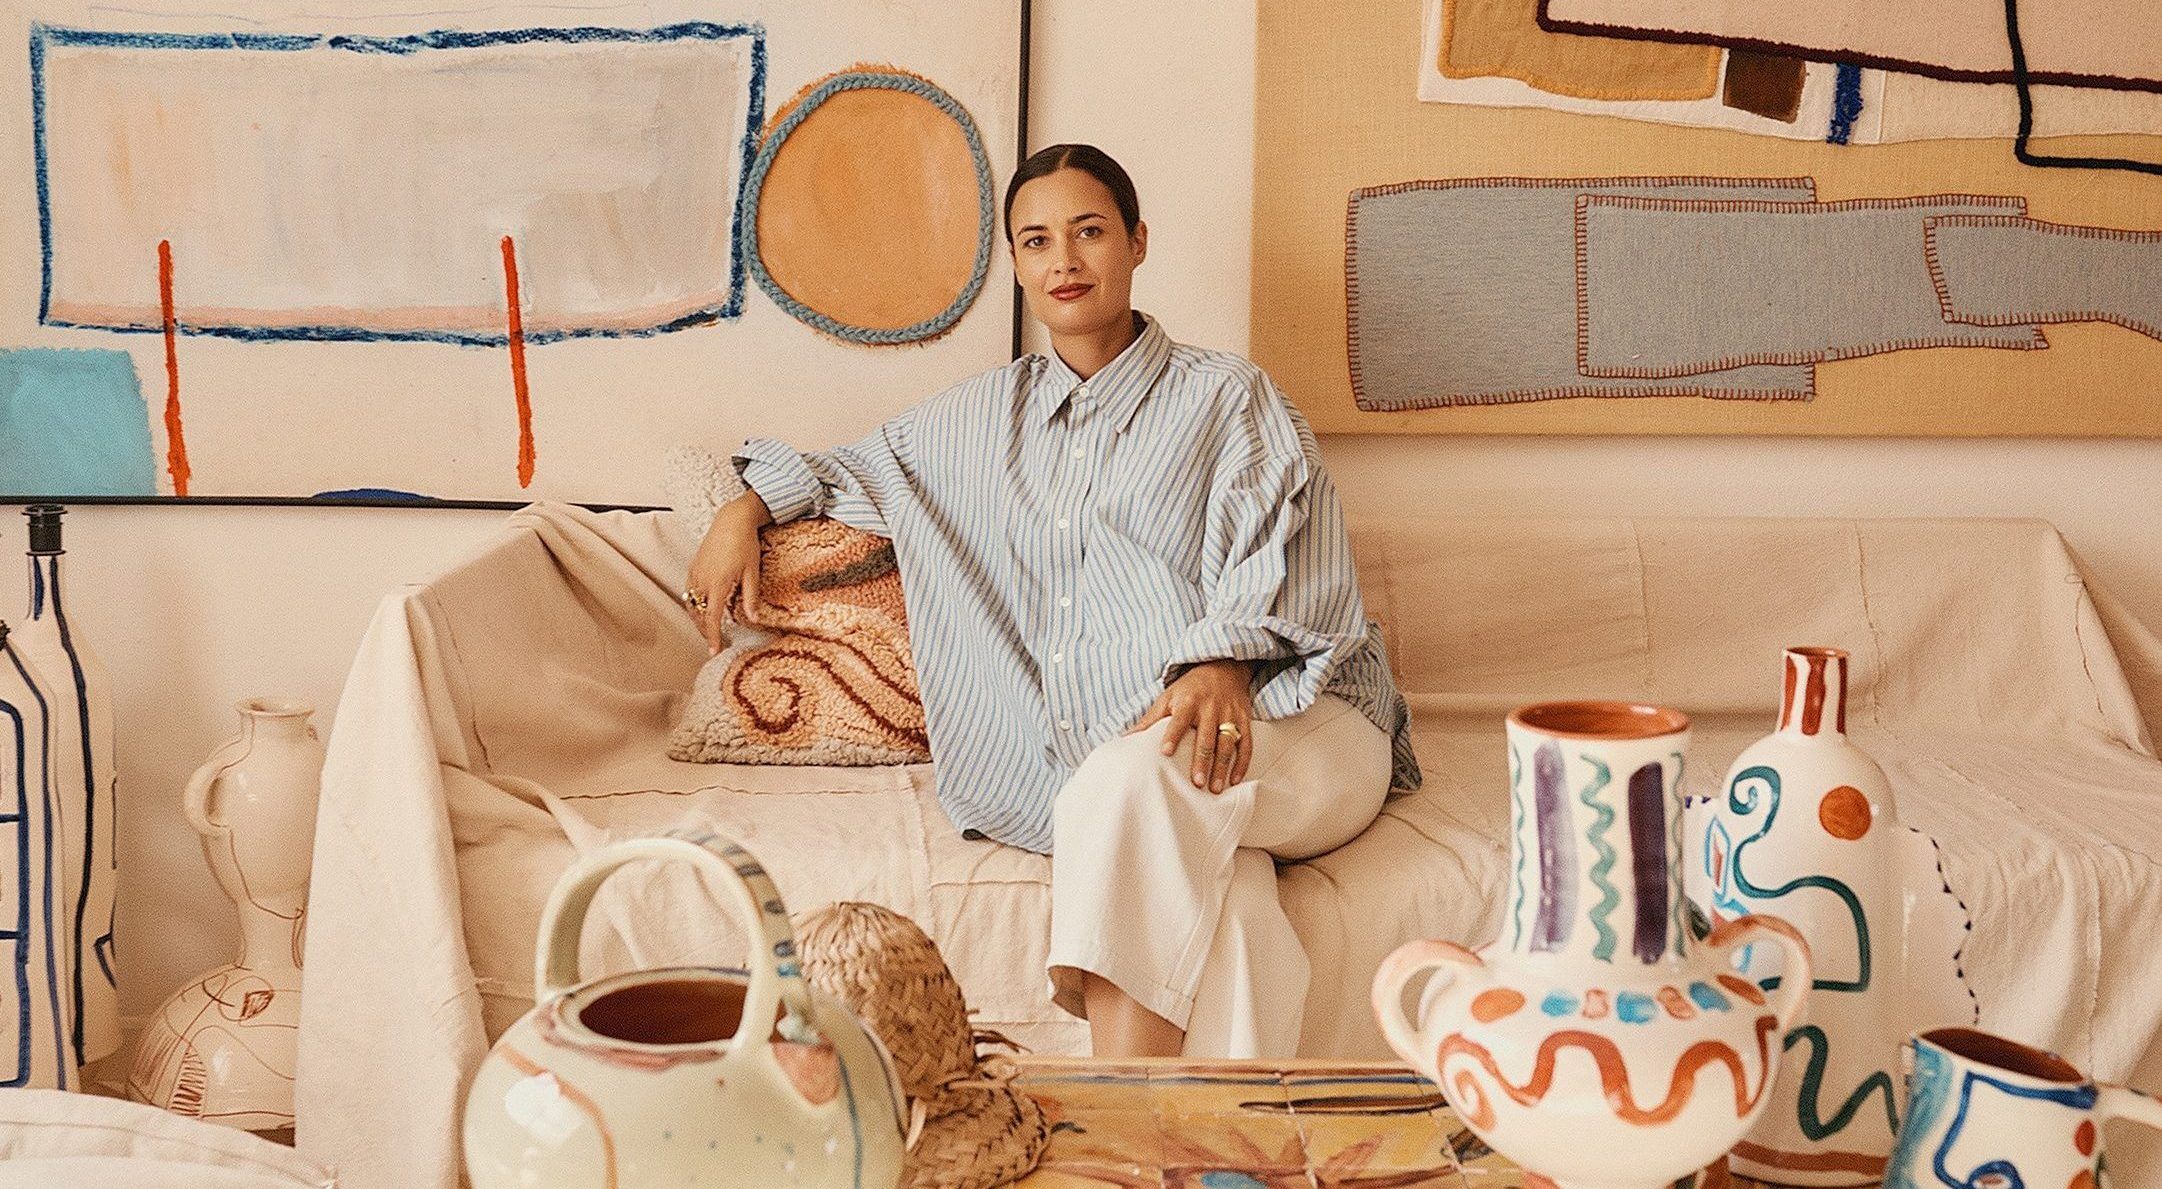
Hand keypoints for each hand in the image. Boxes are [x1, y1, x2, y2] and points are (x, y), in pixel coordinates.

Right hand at [683, 491, 771, 652]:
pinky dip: (694, 605)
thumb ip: (751, 597)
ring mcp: (695, 573)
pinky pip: (689, 592)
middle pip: (699, 615)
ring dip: (698, 619)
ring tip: (709, 629)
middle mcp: (702, 580)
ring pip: (691, 605)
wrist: (731, 520)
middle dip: (705, 631)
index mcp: (718, 583)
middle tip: (715, 644)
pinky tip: (703, 609)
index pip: (712, 618)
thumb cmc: (744, 544)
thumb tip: (754, 619)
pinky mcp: (693, 567)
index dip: (713, 637)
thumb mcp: (752, 572)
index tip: (714, 651)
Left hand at [1125, 659, 1255, 792]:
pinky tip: (1235, 780)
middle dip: (1202, 761)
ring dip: (1221, 767)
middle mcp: (1210, 708)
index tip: (1166, 752)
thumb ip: (1151, 719)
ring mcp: (1229, 715)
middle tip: (1197, 782)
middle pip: (1206, 737)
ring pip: (1227, 743)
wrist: (1223, 668)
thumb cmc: (1190, 688)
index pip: (1179, 720)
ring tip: (1214, 788)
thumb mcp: (1168, 696)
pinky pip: (1246, 744)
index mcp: (1189, 701)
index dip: (1172, 735)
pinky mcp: (1243, 720)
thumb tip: (1127, 738)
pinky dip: (1242, 763)